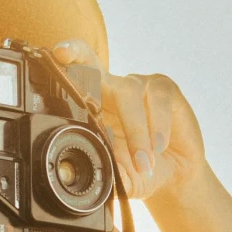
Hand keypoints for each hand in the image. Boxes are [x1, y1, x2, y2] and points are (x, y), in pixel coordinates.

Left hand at [52, 42, 206, 206]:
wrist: (176, 175)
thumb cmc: (141, 170)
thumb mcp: (120, 177)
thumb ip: (106, 174)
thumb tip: (92, 176)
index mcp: (92, 107)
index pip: (71, 82)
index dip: (62, 65)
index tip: (55, 56)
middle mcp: (111, 89)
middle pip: (89, 62)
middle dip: (76, 55)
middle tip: (63, 53)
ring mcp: (138, 85)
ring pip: (128, 94)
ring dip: (135, 131)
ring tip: (143, 162)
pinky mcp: (164, 88)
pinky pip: (157, 98)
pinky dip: (157, 125)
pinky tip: (159, 146)